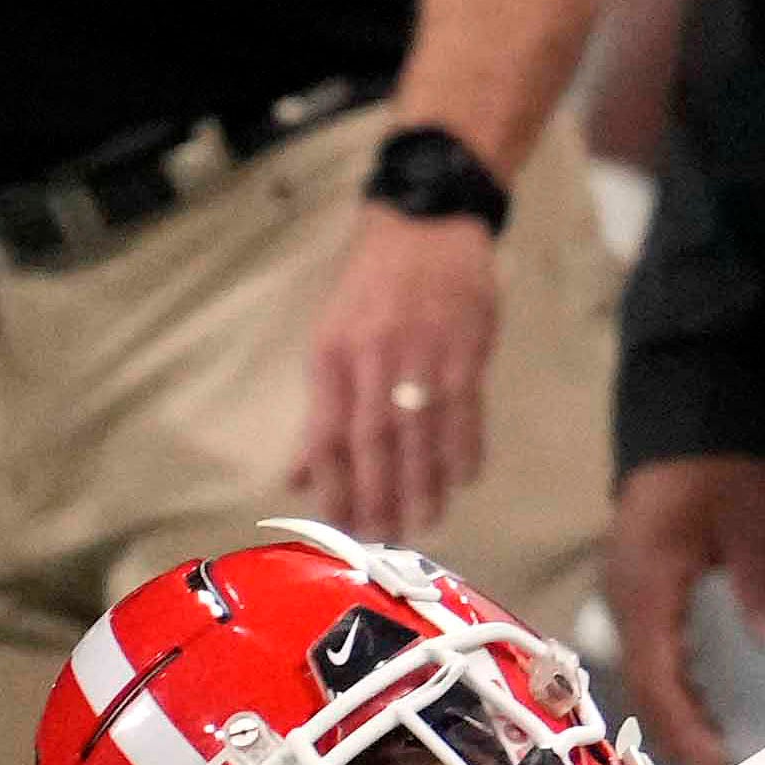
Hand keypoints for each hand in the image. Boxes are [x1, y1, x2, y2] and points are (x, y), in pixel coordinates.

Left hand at [292, 209, 499, 544]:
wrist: (426, 225)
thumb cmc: (372, 286)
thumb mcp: (332, 339)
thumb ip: (321, 411)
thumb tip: (299, 475)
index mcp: (332, 356)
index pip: (328, 434)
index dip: (334, 486)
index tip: (340, 528)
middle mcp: (372, 358)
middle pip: (374, 441)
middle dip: (378, 495)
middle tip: (385, 539)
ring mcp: (422, 354)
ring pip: (420, 432)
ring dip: (422, 483)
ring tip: (425, 523)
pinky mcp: (465, 349)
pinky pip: (465, 410)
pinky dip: (464, 448)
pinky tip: (463, 480)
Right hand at [607, 453, 764, 764]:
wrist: (689, 416)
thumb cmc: (720, 464)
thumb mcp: (751, 522)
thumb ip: (763, 587)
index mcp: (646, 586)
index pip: (658, 679)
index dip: (686, 729)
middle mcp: (624, 597)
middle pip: (644, 687)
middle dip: (679, 736)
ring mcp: (626, 594)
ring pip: (642, 674)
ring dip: (675, 714)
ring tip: (719, 753)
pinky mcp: (637, 590)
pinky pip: (648, 652)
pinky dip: (674, 685)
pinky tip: (706, 706)